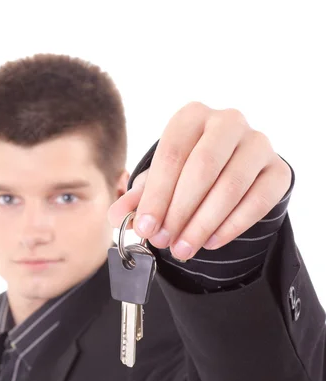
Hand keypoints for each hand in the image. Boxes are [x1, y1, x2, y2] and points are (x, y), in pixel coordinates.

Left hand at [108, 102, 291, 260]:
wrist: (233, 171)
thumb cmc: (188, 174)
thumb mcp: (160, 182)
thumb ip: (138, 198)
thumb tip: (116, 216)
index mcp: (192, 117)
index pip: (171, 155)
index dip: (156, 196)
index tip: (145, 228)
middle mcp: (228, 122)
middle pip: (203, 168)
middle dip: (180, 211)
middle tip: (164, 242)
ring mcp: (258, 144)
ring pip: (231, 186)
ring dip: (203, 224)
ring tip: (183, 250)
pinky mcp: (278, 171)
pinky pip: (257, 201)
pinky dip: (232, 226)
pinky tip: (211, 243)